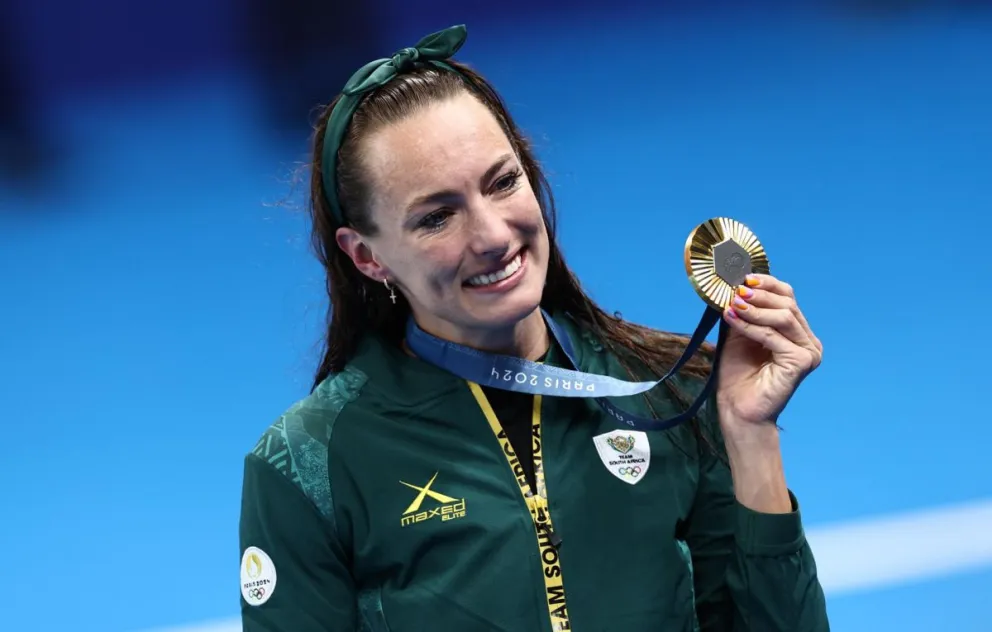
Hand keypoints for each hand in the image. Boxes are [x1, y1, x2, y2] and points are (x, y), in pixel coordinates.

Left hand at [716, 274, 822, 429]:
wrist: (738, 409)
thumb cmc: (739, 375)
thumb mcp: (739, 334)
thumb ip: (743, 311)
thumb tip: (734, 284)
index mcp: (797, 332)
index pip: (788, 298)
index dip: (767, 285)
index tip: (743, 278)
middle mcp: (808, 341)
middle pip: (788, 305)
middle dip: (760, 295)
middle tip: (736, 290)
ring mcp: (809, 352)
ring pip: (784, 318)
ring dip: (755, 309)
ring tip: (733, 304)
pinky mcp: (802, 363)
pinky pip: (775, 337)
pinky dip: (751, 326)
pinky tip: (733, 319)